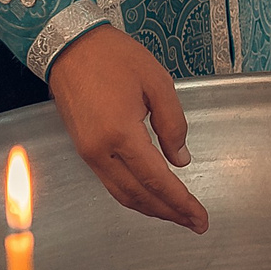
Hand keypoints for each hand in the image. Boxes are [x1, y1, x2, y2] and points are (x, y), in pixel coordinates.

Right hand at [46, 25, 206, 230]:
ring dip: (151, 208)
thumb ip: (173, 124)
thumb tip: (181, 159)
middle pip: (139, 195)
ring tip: (178, 215)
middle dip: (169, 213)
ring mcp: (88, 153)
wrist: (69, 46)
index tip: (200, 218)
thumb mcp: (157, 83)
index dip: (181, 203)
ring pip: (122, 194)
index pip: (157, 180)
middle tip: (195, 223)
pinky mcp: (83, 149)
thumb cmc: (113, 56)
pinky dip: (134, 195)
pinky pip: (111, 182)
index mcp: (121, 134)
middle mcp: (100, 151)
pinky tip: (151, 195)